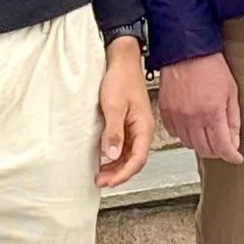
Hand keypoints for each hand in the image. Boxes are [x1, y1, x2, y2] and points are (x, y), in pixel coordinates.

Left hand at [95, 35, 155, 190]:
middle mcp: (142, 130)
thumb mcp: (114, 106)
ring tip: (100, 175)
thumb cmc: (121, 79)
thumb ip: (114, 131)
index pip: (138, 160)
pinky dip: (114, 156)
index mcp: (143, 127)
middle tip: (101, 182)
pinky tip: (104, 159)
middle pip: (134, 161)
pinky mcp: (127, 124)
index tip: (109, 182)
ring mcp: (135, 128)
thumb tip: (113, 155)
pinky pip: (124, 147)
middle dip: (118, 174)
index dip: (124, 174)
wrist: (121, 60)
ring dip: (116, 167)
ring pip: (129, 155)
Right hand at [155, 49, 242, 169]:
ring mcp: (176, 115)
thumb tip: (235, 141)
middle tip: (223, 145)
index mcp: (211, 112)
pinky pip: (174, 133)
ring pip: (189, 144)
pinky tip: (191, 125)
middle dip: (217, 151)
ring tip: (207, 133)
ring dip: (200, 143)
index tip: (236, 158)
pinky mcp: (165, 111)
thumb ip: (233, 119)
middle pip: (205, 150)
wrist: (186, 49)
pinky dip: (184, 133)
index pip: (222, 147)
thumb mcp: (231, 91)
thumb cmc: (210, 65)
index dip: (231, 156)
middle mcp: (192, 117)